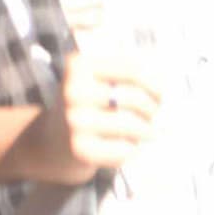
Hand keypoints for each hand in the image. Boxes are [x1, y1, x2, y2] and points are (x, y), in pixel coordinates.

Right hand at [14, 48, 160, 182]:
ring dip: (147, 131)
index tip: (160, 95)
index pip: (131, 69)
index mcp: (78, 65)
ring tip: (147, 132)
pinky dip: (132, 149)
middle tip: (154, 117)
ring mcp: (75, 121)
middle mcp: (73, 90)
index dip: (154, 83)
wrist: (48, 143)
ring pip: (133, 125)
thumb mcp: (92, 81)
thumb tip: (165, 84)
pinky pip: (124, 149)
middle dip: (153, 110)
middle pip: (135, 98)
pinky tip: (127, 146)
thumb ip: (123, 77)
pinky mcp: (80, 149)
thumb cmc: (82, 108)